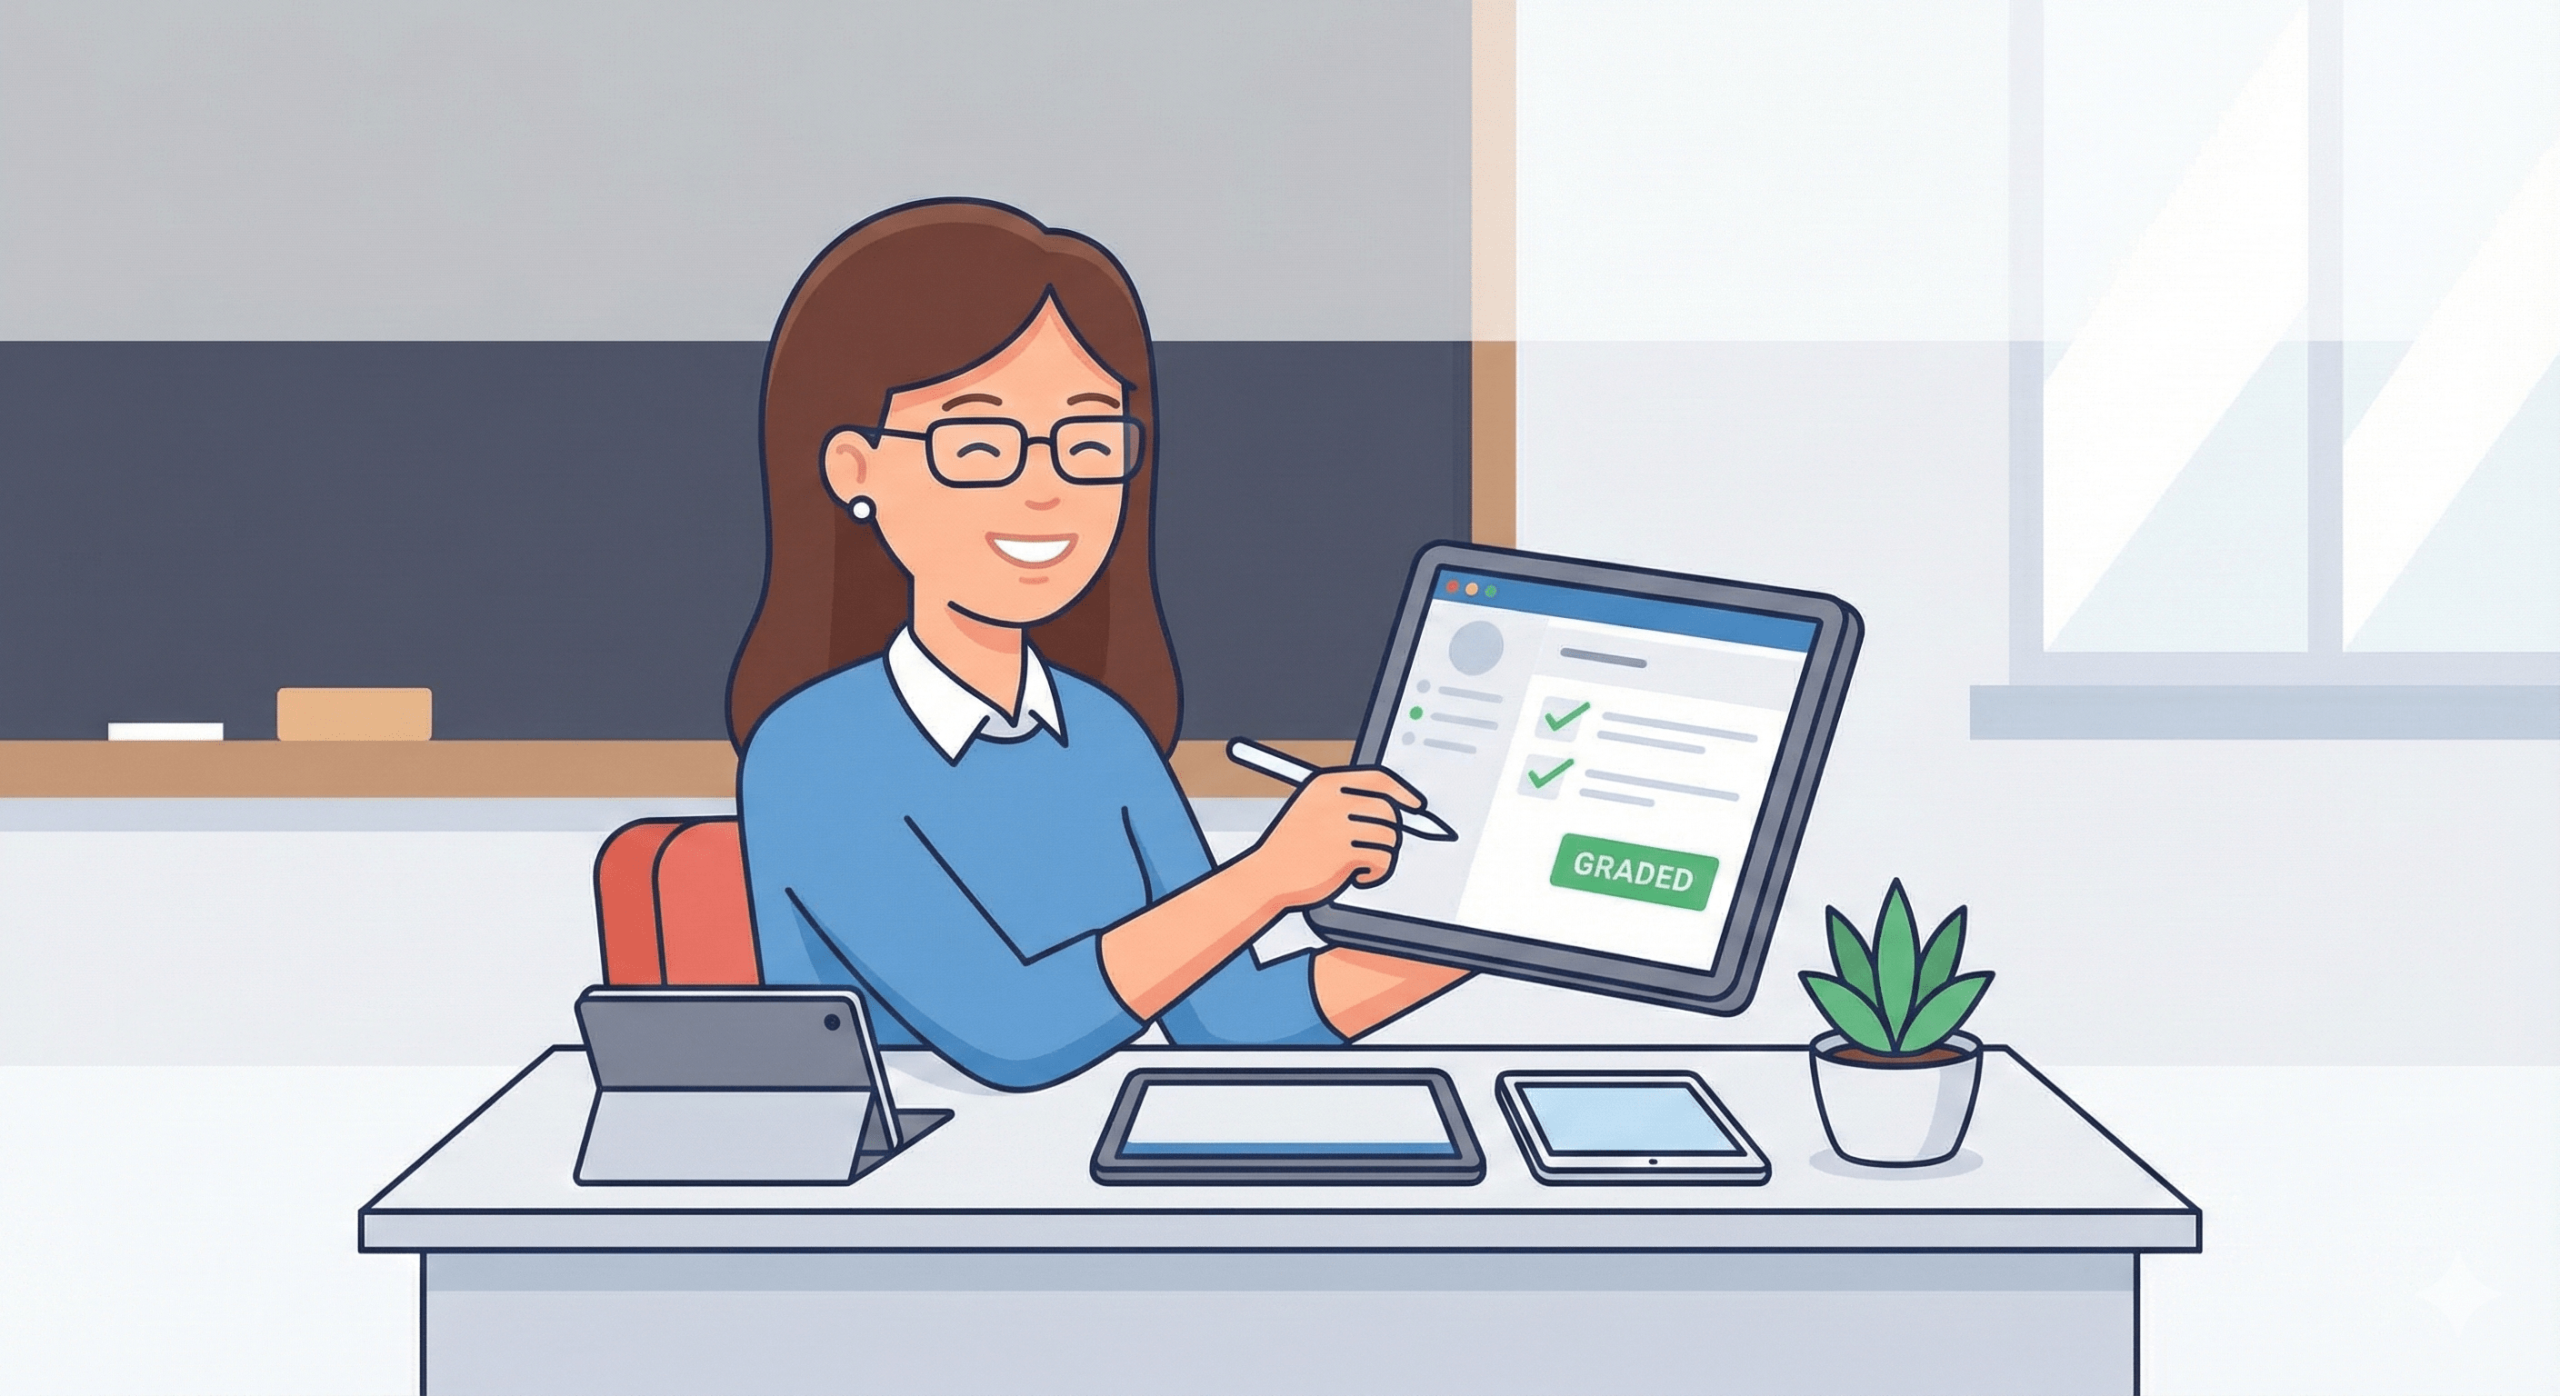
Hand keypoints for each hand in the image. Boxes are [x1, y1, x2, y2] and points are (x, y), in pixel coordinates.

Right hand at [1243, 767, 1426, 909]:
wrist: (1267, 876)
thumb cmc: (1293, 846)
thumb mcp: (1312, 810)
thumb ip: (1350, 803)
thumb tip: (1400, 807)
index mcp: (1325, 784)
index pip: (1378, 778)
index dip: (1403, 791)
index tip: (1417, 805)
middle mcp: (1332, 801)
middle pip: (1388, 810)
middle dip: (1391, 832)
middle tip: (1377, 848)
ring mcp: (1337, 827)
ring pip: (1389, 836)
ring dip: (1383, 855)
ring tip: (1363, 864)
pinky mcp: (1343, 854)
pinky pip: (1382, 860)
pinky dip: (1377, 873)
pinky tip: (1360, 877)